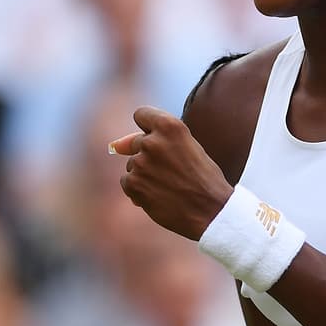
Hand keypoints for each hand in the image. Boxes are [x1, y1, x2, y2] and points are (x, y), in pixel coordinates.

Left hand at [109, 106, 234, 240]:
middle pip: (137, 142)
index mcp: (171, 126)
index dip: (150, 128)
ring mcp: (141, 162)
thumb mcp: (187, 148)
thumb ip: (152, 138)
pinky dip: (140, 190)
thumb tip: (114, 146)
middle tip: (172, 171)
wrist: (211, 211)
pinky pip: (127, 182)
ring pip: (132, 164)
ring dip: (145, 174)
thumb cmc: (202, 178)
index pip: (141, 114)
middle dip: (149, 156)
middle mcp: (153, 141)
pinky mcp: (133, 183)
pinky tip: (160, 196)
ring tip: (169, 186)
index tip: (160, 141)